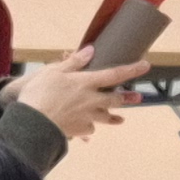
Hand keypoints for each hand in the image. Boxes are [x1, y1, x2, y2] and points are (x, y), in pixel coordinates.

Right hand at [8, 49, 128, 143]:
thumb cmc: (40, 93)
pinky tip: (87, 127)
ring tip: (121, 120)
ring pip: (106, 117)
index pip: (115, 74)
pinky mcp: (80, 129)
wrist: (34, 122)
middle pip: (115, 99)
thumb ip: (73, 62)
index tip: (146, 66)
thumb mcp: (53, 71)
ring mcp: (87, 116)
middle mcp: (91, 99)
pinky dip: (89, 127)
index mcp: (86, 82)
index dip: (132, 70)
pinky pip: (90, 128)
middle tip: (138, 97)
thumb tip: (90, 51)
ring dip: (114, 117)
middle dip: (128, 98)